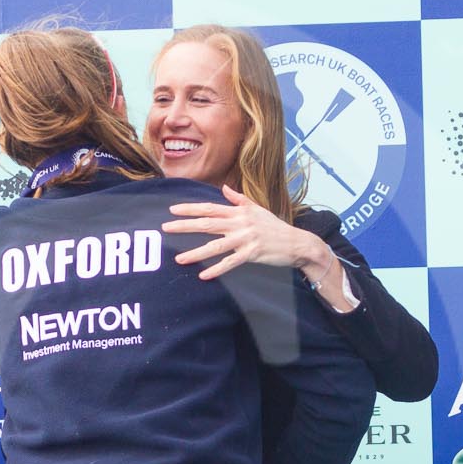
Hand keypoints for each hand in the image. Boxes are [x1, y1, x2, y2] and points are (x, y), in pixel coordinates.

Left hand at [163, 184, 326, 281]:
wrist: (297, 243)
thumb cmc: (275, 227)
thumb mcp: (258, 209)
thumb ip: (239, 199)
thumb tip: (224, 188)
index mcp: (239, 212)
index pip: (210, 208)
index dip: (190, 209)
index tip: (172, 210)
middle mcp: (240, 223)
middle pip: (207, 224)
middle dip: (185, 226)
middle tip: (166, 228)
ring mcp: (246, 239)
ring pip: (215, 246)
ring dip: (196, 253)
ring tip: (179, 259)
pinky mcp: (252, 254)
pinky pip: (230, 263)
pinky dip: (217, 269)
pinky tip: (204, 275)